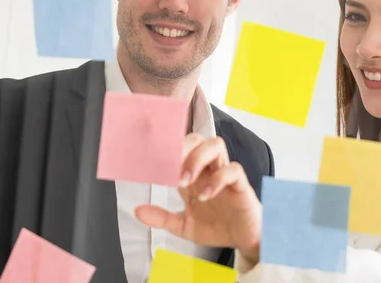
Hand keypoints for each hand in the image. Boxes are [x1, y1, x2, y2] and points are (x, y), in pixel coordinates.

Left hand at [135, 133, 261, 261]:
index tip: (152, 162)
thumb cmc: (216, 227)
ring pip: (216, 145)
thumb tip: (137, 210)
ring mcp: (225, 175)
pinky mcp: (241, 185)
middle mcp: (209, 170)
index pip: (180, 150)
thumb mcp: (183, 226)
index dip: (167, 151)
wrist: (243, 240)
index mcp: (194, 176)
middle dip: (182, 148)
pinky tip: (205, 195)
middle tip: (171, 170)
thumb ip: (162, 218)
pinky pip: (233, 170)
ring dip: (198, 158)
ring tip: (186, 180)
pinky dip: (217, 180)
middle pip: (197, 139)